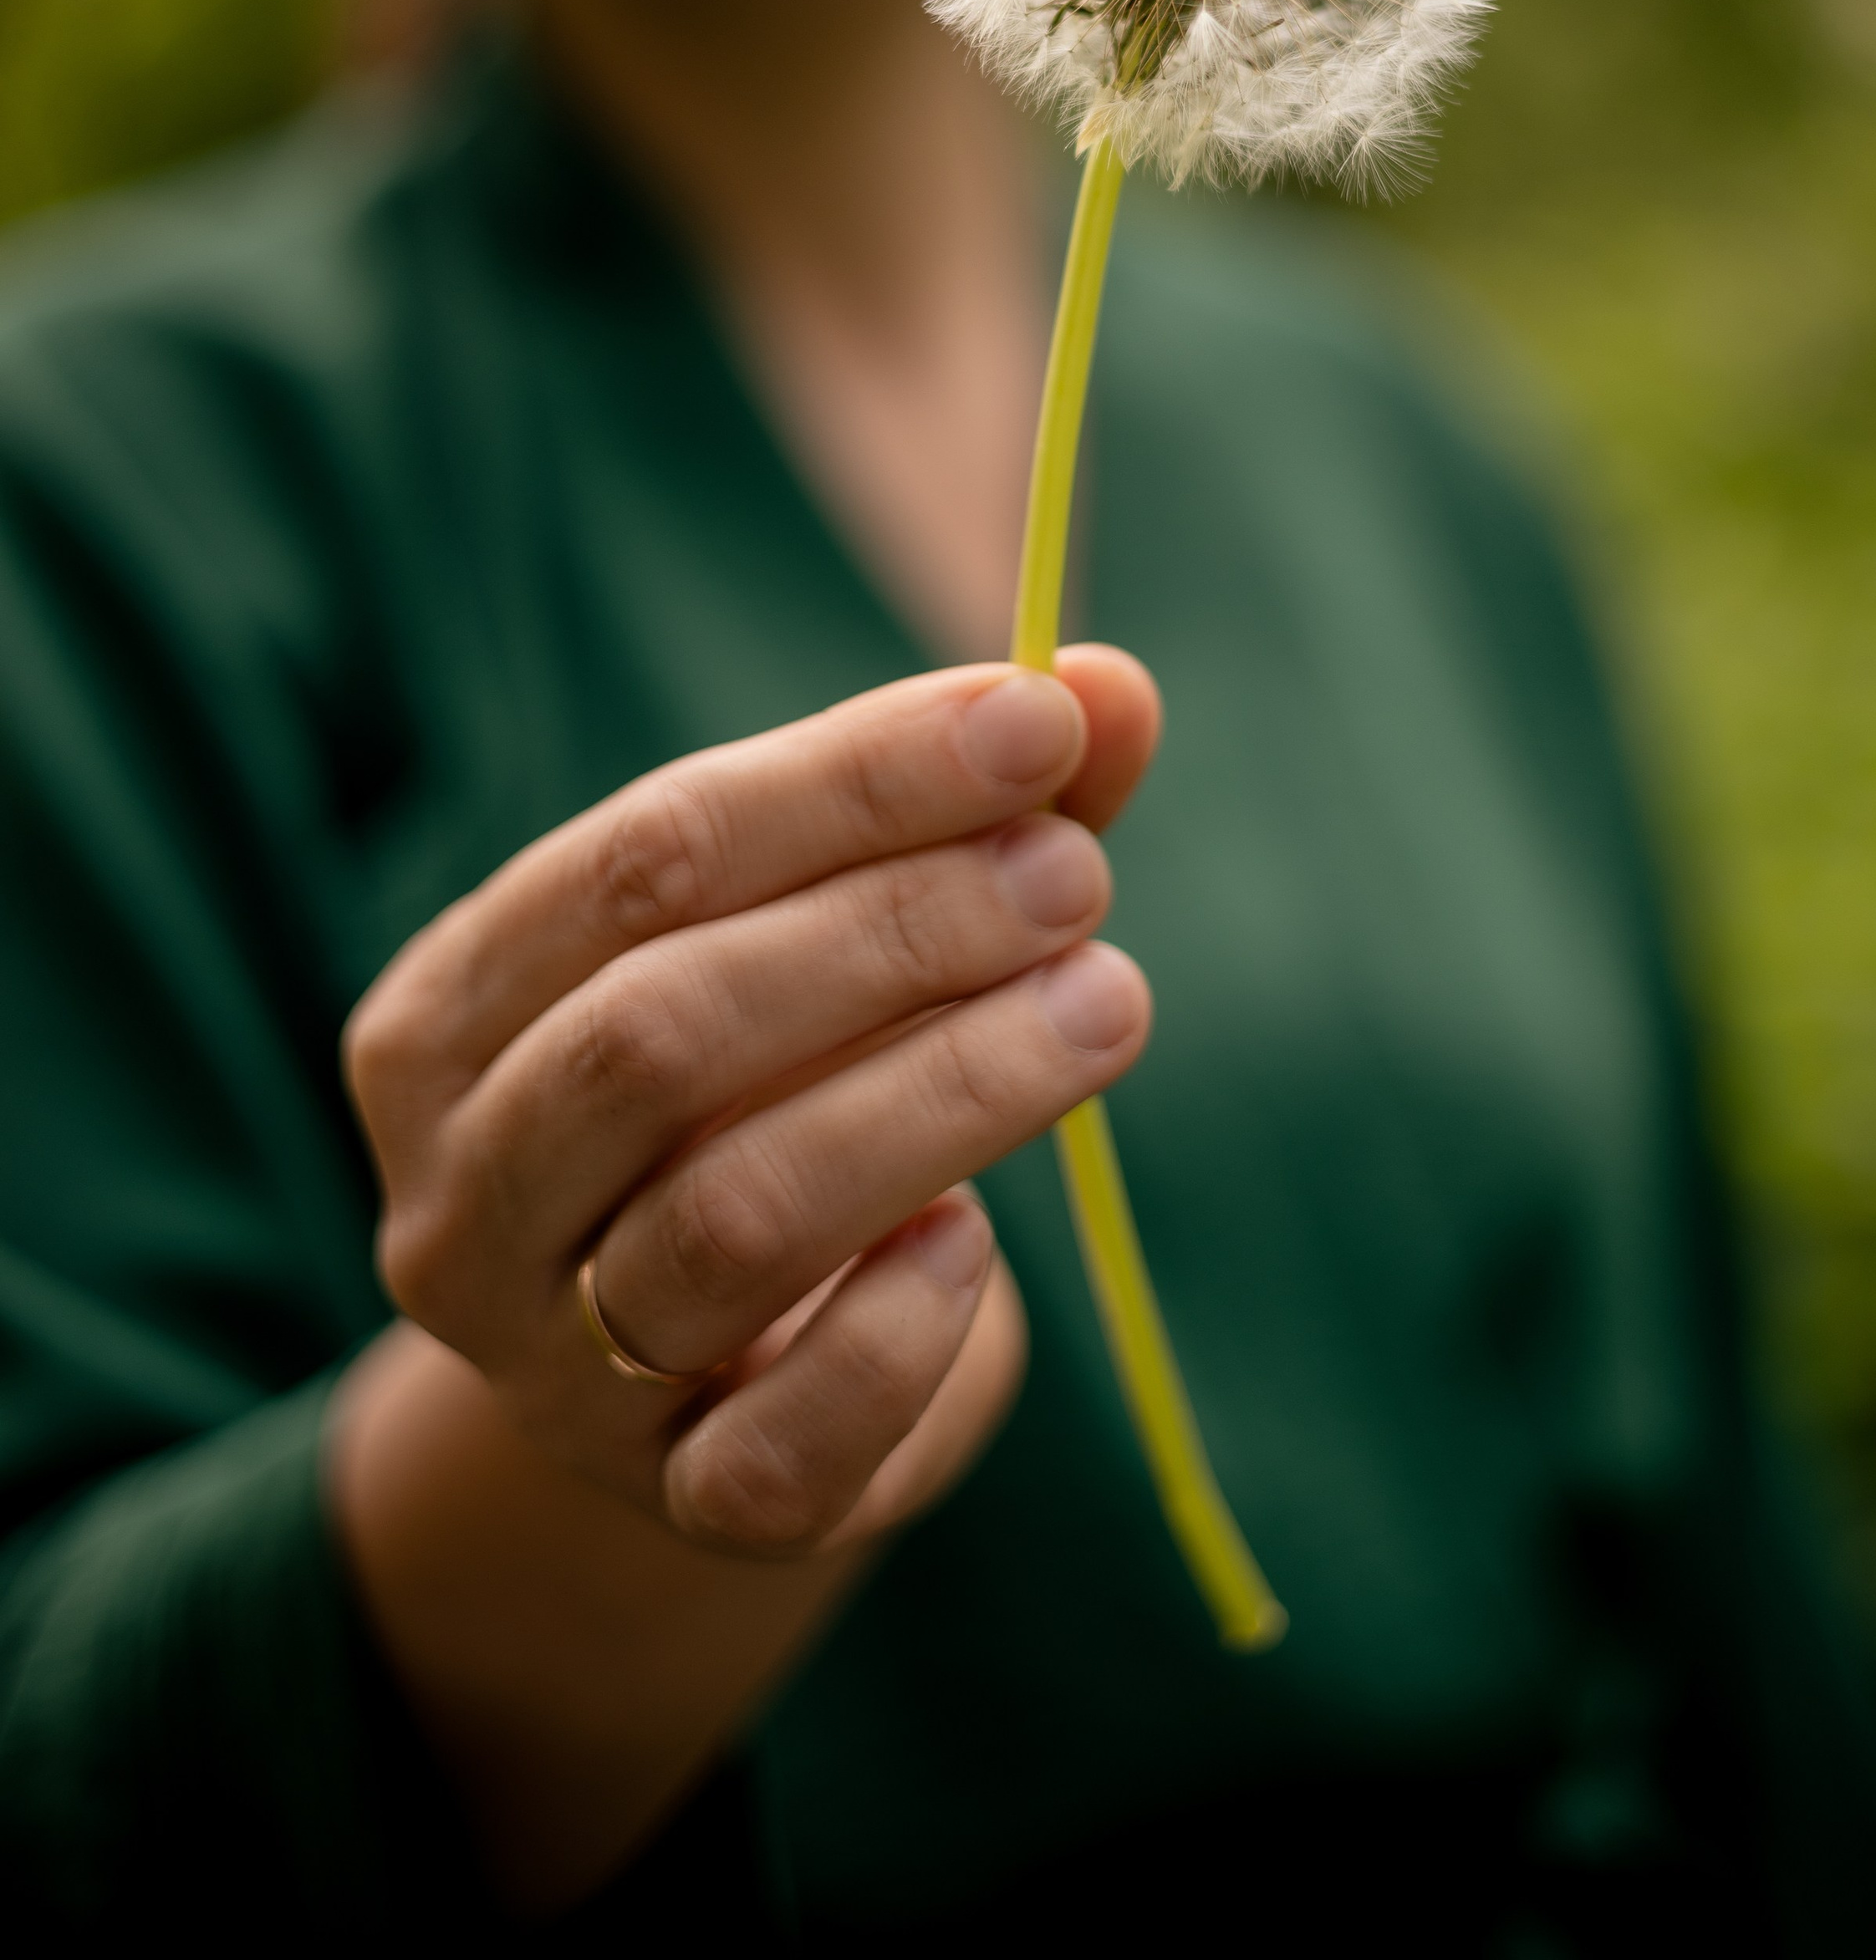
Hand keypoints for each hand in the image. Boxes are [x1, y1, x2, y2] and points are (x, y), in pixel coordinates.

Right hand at [344, 650, 1157, 1561]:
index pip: (644, 858)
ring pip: (731, 1220)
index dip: (851, 779)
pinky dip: (895, 1331)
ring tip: (1106, 1006)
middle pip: (662, 1031)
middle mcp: (464, 1195)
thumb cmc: (773, 1091)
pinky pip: (780, 1442)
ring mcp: (551, 1370)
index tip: (1035, 724)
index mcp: (452, 1014)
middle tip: (1077, 877)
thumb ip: (966, 814)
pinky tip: (978, 1239)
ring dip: (941, 1094)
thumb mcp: (836, 939)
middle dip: (892, 932)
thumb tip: (1109, 686)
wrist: (717, 1380)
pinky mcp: (680, 1501)